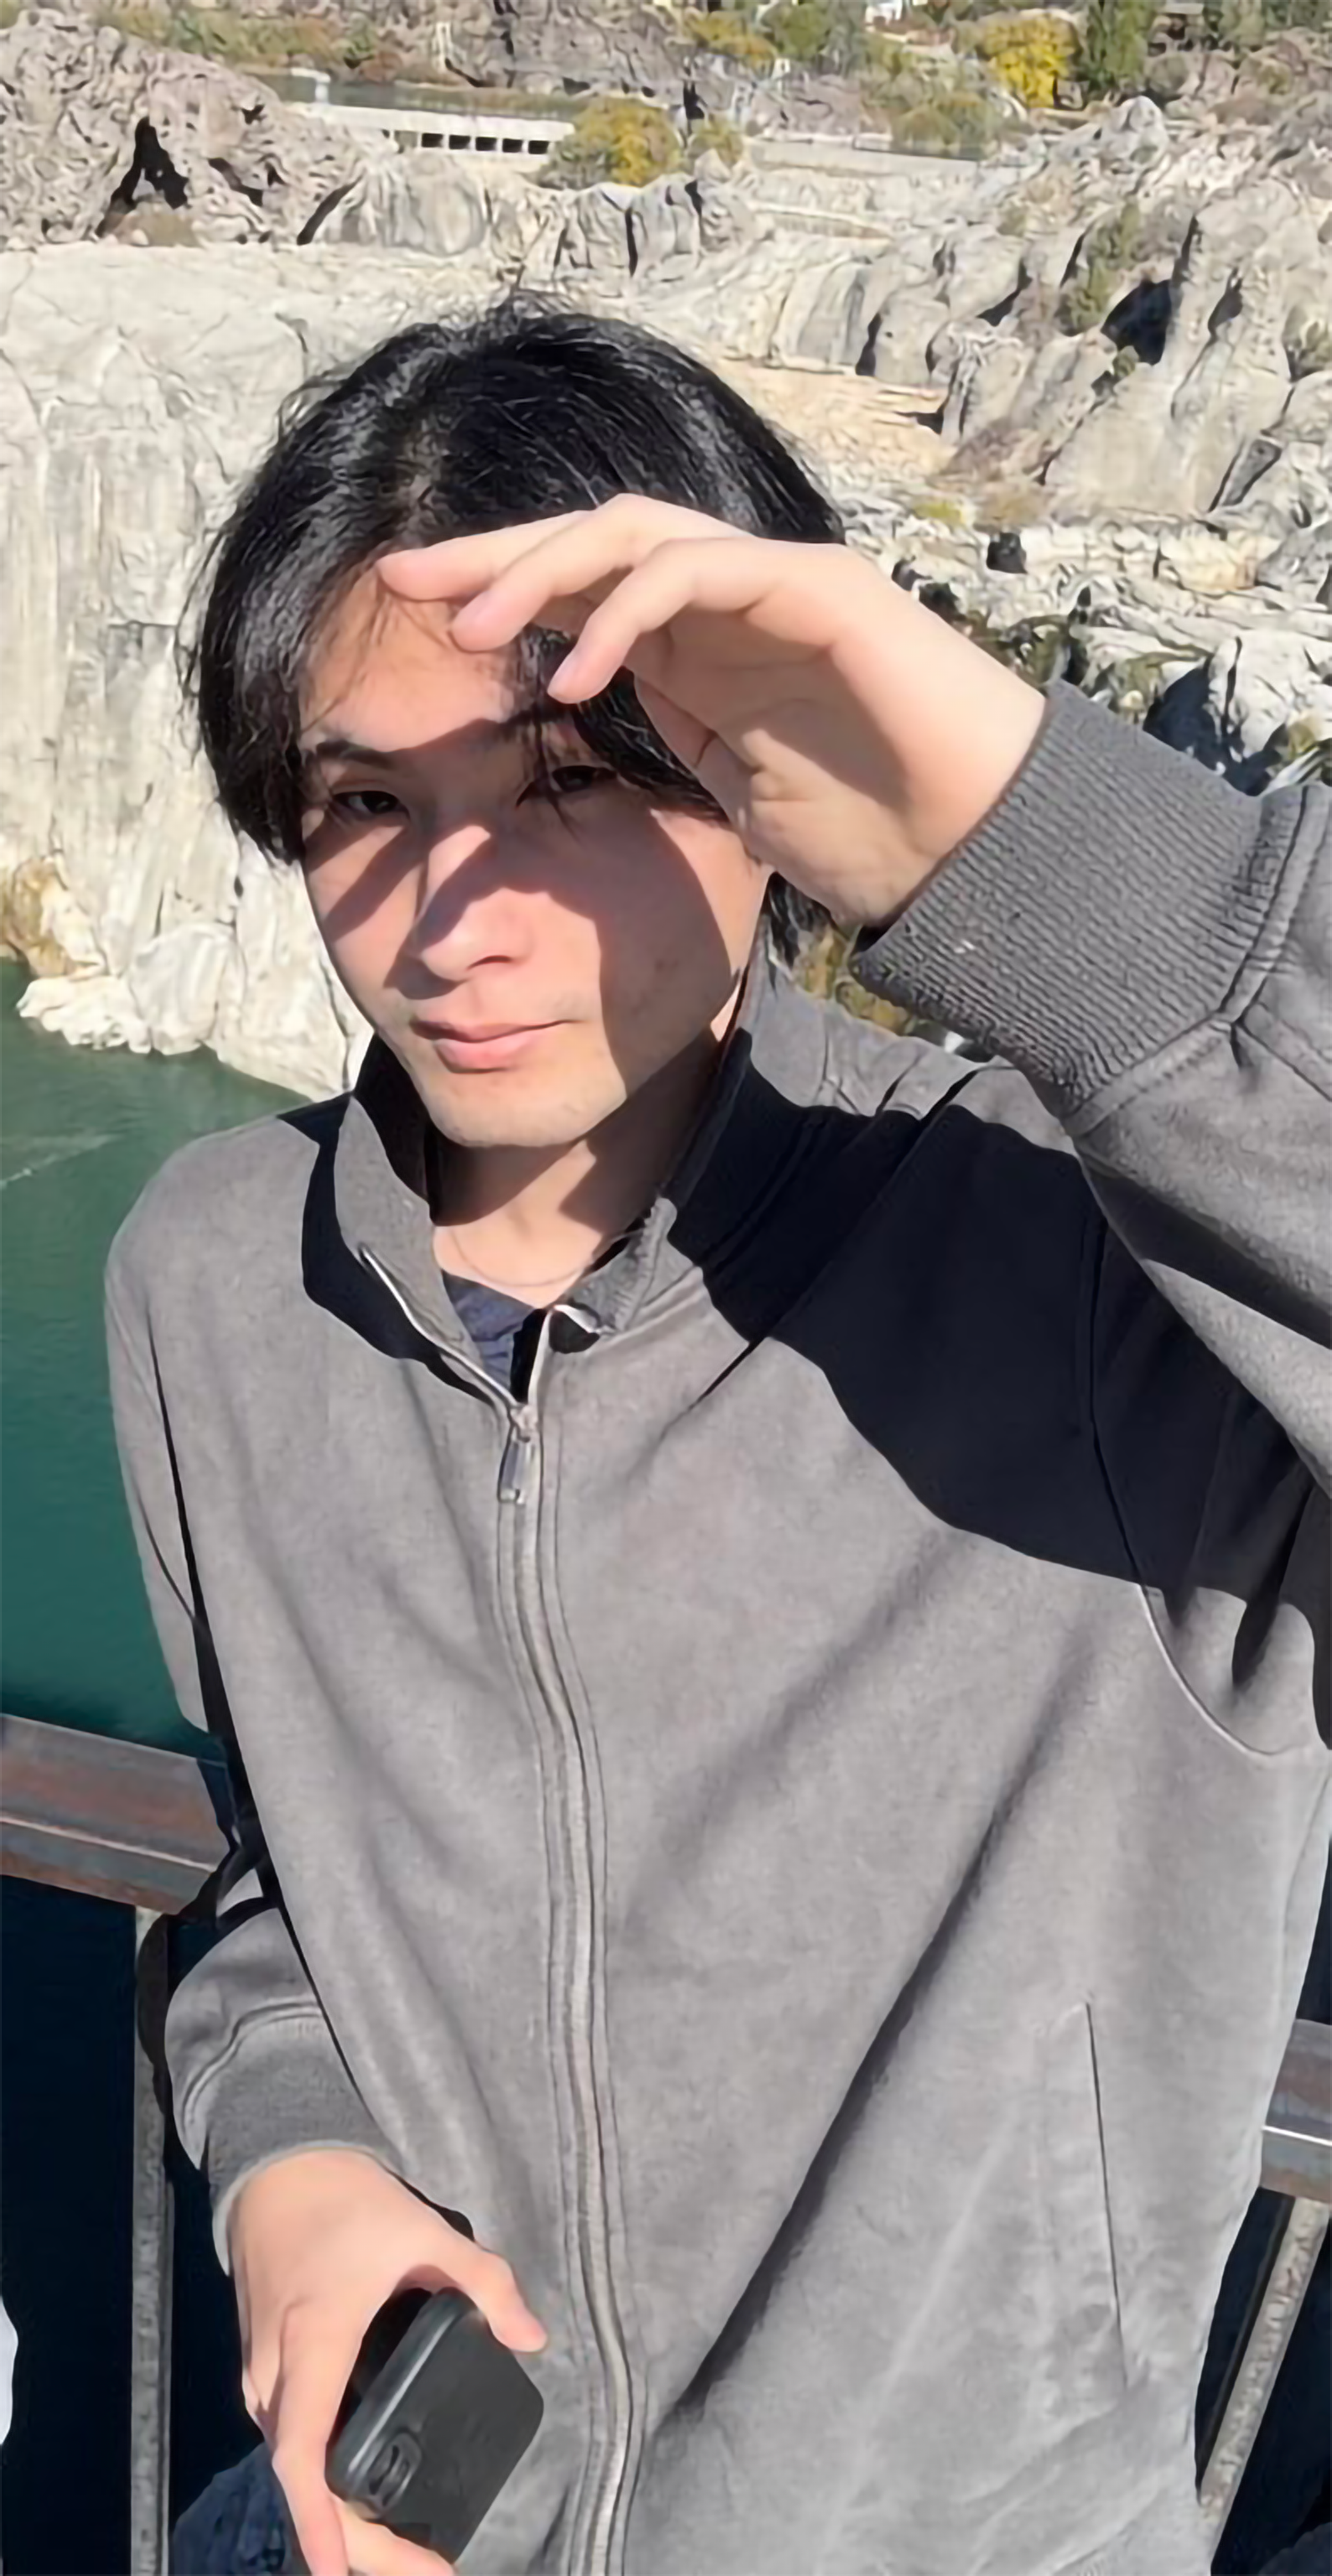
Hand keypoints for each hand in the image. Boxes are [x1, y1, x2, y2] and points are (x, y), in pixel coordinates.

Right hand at [230, 2149, 545, 2575]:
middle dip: (355, 2545)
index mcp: (313, 2345)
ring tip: (403, 2550)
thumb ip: (483, 2283)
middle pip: (302, 2482)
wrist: (279, 2164)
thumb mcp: (422, 2233)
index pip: (304, 2454)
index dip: (321, 2522)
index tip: (341, 2573)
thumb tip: (533, 2337)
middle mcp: (276, 2375)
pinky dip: (322, 2479)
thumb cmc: (345, 2201)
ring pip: (294, 2467)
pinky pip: (289, 2441)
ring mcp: (261, 2376)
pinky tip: (363, 2495)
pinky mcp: (262, 2371)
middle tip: (425, 2573)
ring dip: (339, 2516)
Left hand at [380, 496, 1043, 927]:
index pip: (583, 589)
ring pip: (636, 534)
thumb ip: (671, 736)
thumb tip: (589, 716)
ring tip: (474, 630)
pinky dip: (628, 611)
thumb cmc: (868, 828)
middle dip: (494, 557)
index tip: (417, 613)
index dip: (500, 590)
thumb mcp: (732, 790)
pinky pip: (700, 572)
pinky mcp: (818, 589)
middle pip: (593, 542)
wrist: (972, 845)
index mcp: (701, 646)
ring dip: (543, 572)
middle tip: (408, 585)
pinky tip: (573, 672)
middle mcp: (730, 599)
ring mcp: (775, 584)